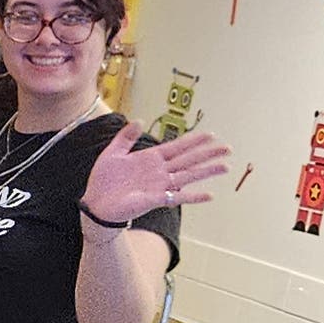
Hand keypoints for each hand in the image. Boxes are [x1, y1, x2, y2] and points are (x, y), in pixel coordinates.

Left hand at [83, 121, 231, 226]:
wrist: (96, 203)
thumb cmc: (104, 180)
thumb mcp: (113, 152)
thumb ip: (126, 137)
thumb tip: (138, 120)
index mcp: (151, 159)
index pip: (177, 147)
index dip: (194, 141)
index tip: (211, 135)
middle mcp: (159, 172)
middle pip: (188, 160)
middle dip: (208, 154)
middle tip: (228, 148)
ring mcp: (159, 185)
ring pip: (188, 176)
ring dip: (207, 171)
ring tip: (225, 166)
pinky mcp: (154, 199)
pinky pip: (177, 197)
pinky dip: (193, 196)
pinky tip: (209, 195)